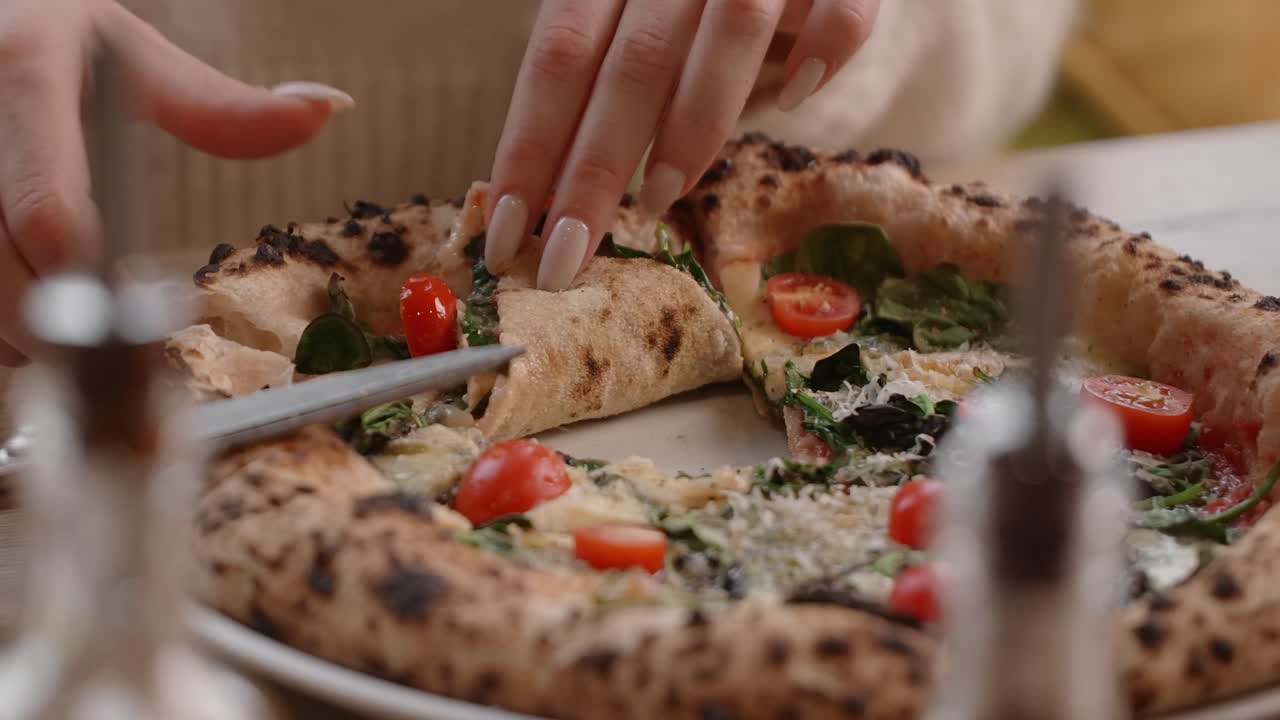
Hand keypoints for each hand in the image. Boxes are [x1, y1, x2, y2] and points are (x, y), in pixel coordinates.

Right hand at [0, 0, 352, 365]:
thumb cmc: (45, 34)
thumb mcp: (127, 50)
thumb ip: (219, 103)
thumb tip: (327, 109)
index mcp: (23, 71)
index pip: (49, 209)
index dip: (92, 283)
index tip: (141, 316)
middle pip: (3, 269)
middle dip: (60, 328)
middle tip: (114, 351)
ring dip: (17, 334)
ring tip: (66, 330)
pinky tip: (19, 307)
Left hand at [484, 0, 878, 290]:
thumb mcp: (636, 2)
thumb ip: (606, 64)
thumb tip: (553, 182)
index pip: (559, 55)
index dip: (530, 146)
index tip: (505, 232)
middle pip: (630, 63)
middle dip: (592, 170)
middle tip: (563, 258)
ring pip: (729, 34)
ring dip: (692, 127)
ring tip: (656, 201)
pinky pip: (841, 11)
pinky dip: (820, 55)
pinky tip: (794, 95)